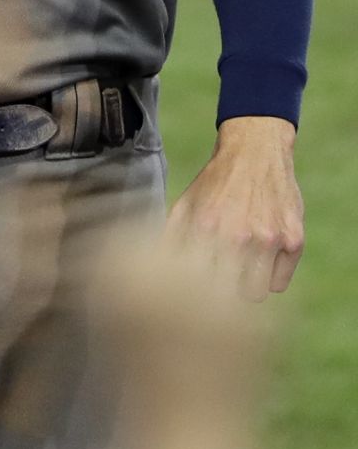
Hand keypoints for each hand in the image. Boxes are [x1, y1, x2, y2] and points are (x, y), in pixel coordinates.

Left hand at [166, 116, 303, 301]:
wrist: (256, 153)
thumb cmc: (215, 183)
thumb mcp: (185, 204)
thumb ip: (171, 238)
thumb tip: (154, 269)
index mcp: (205, 228)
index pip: (196, 283)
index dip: (193, 292)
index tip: (191, 291)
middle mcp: (238, 236)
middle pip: (228, 295)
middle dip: (220, 292)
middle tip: (217, 282)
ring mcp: (269, 240)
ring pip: (256, 294)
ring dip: (246, 288)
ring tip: (238, 271)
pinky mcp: (294, 241)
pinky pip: (280, 284)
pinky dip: (269, 279)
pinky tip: (260, 262)